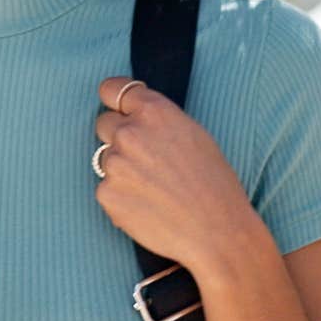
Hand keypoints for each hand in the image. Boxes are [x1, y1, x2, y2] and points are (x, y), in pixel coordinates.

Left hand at [92, 76, 262, 268]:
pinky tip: (147, 207)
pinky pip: (106, 189)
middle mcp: (129, 133)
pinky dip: (121, 197)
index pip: (111, 89)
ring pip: (105, 159)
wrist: (216, 231)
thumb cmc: (214, 183)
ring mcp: (114, 164)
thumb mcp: (194, 134)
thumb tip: (133, 116)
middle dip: (118, 137)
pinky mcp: (106, 194)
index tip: (118, 109)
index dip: (114, 100)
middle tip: (145, 159)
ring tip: (153, 189)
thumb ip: (158, 120)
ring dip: (121, 170)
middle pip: (104, 124)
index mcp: (154, 111)